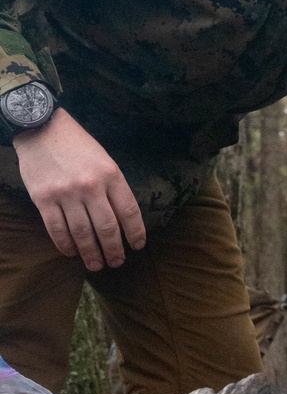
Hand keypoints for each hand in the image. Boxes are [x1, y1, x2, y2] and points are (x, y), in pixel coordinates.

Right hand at [14, 107, 145, 271]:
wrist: (41, 129)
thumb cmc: (77, 145)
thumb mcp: (104, 160)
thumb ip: (113, 187)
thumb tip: (122, 220)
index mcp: (111, 175)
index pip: (129, 211)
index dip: (136, 233)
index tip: (137, 246)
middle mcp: (90, 186)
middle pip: (107, 228)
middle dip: (114, 250)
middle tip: (117, 263)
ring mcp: (65, 193)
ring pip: (82, 233)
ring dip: (91, 253)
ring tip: (96, 265)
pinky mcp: (43, 199)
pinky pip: (57, 230)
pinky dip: (66, 245)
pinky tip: (72, 252)